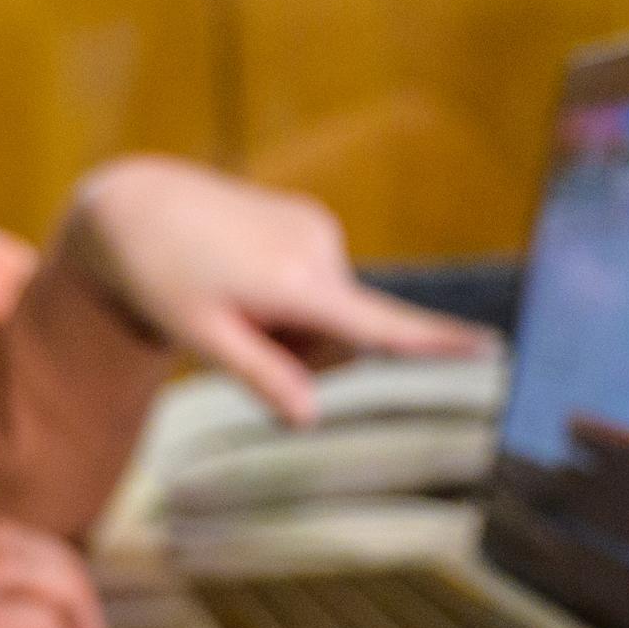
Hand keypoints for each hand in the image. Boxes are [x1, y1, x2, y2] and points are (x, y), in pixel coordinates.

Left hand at [59, 157, 487, 423]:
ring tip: (231, 297)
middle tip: (233, 331)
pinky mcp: (311, 219)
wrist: (135, 207)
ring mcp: (318, 228)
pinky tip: (238, 273)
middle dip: (303, 354)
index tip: (493, 347)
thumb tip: (311, 419)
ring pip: (333, 314)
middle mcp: (320, 248)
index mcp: (296, 283)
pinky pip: (321, 284)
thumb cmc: (160, 281)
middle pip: (346, 341)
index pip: (380, 326)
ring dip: (292, 325)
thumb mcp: (202, 339)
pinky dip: (290, 295)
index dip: (438, 343)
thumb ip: (262, 378)